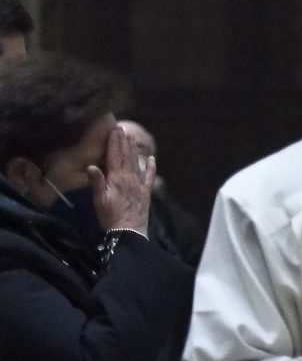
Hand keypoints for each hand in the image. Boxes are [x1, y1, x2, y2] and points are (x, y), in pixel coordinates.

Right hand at [90, 119, 151, 234]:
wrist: (129, 232)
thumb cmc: (110, 216)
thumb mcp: (99, 200)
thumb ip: (96, 182)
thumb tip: (90, 165)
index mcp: (117, 178)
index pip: (115, 156)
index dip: (114, 142)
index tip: (114, 130)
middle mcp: (130, 178)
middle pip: (126, 156)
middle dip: (123, 141)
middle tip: (122, 128)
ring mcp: (139, 184)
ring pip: (136, 163)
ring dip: (134, 149)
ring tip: (132, 137)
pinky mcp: (146, 192)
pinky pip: (149, 177)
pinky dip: (150, 167)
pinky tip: (151, 158)